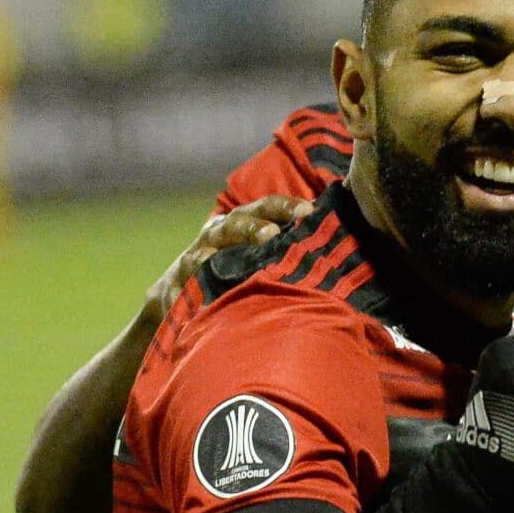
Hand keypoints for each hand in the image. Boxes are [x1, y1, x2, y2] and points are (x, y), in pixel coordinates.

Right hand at [144, 196, 313, 318]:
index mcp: (241, 221)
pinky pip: (183, 291)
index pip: (266, 207)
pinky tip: (204, 305)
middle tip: (271, 234)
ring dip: (217, 259)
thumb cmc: (234, 270)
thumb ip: (289, 248)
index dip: (286, 206)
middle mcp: (217, 234)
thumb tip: (338, 246)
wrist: (176, 294)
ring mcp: (193, 260)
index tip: (309, 211)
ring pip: (203, 256)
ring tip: (232, 269)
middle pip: (233, 224)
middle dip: (251, 227)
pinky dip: (190, 296)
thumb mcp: (259, 254)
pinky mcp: (175, 287)